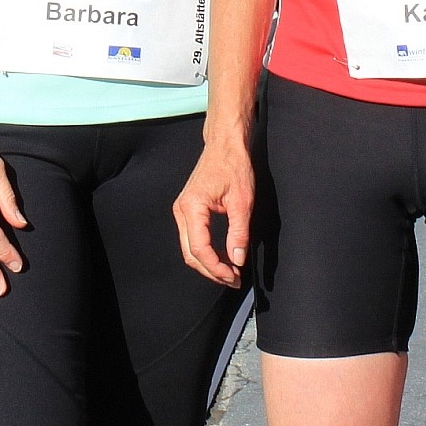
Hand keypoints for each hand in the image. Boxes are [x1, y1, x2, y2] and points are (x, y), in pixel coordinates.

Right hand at [173, 128, 254, 288]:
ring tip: (230, 272)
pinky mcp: (188, 210)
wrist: (225, 145)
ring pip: (189, 249)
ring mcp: (183, 210)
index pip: (199, 249)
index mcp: (192, 207)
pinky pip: (192, 238)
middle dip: (212, 271)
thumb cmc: (234, 165)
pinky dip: (206, 252)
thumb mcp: (243, 201)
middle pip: (190, 254)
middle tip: (234, 279)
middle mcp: (182, 210)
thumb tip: (237, 259)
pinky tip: (222, 257)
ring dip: (208, 264)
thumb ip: (239, 232)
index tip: (234, 276)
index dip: (216, 268)